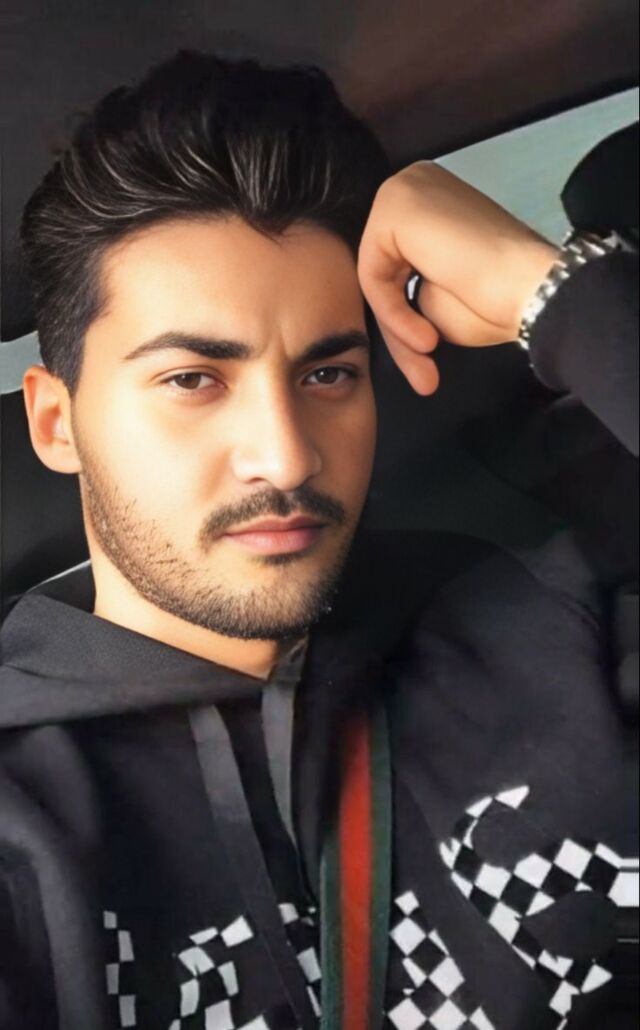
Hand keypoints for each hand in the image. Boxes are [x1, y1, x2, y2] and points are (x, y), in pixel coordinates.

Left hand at [357, 161, 558, 393]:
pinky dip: (395, 314)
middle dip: (399, 328)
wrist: (531, 288)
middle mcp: (412, 186)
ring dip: (399, 328)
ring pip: (376, 276)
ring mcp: (402, 190)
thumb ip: (402, 291)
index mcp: (426, 203)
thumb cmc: (497, 297)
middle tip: (423, 373)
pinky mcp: (393, 205)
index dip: (404, 320)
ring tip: (428, 353)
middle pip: (383, 271)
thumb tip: (381, 305)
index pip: (395, 267)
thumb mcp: (434, 298)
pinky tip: (426, 335)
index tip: (424, 360)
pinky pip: (373, 274)